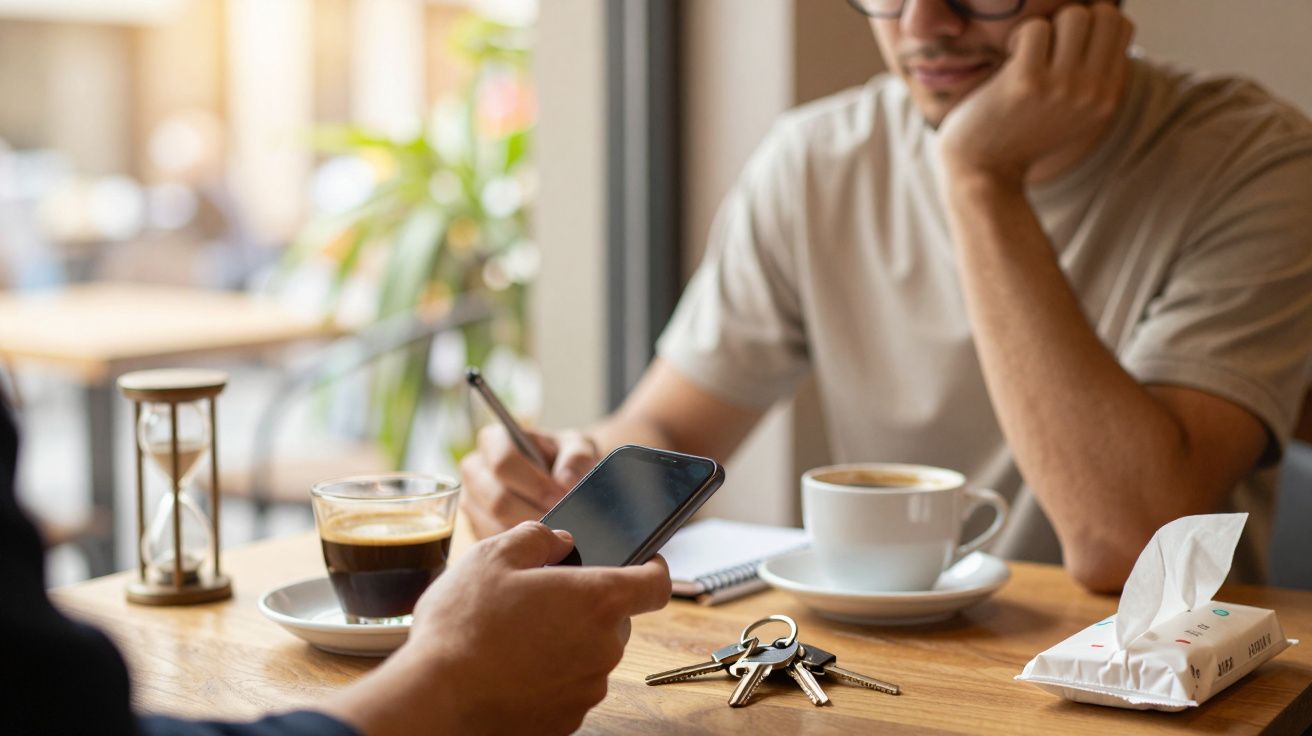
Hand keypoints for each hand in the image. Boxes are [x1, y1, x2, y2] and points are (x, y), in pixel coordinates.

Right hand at [325, 521, 671, 735]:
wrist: (435, 698)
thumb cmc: (464, 625)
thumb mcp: (493, 556)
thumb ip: (538, 538)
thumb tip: (560, 540)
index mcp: (597, 599)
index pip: (656, 583)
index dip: (652, 568)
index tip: (642, 562)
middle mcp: (604, 647)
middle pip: (615, 618)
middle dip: (585, 606)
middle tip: (539, 599)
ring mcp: (587, 688)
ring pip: (590, 654)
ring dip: (565, 642)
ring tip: (513, 637)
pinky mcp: (566, 719)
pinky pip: (568, 687)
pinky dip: (548, 676)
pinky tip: (510, 668)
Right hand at [460, 425, 601, 537]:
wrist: (559, 476)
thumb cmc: (563, 457)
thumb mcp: (577, 446)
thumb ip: (576, 458)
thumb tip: (565, 482)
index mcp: (494, 441)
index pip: (503, 464)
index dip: (535, 485)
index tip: (561, 499)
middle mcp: (474, 470)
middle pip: (497, 501)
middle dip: (534, 516)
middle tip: (563, 523)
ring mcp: (471, 502)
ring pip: (494, 528)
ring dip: (528, 537)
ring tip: (556, 534)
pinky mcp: (476, 528)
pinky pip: (496, 546)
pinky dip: (521, 552)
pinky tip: (543, 547)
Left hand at [937, 2, 1134, 185]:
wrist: (983, 170)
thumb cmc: (1021, 132)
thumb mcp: (1074, 113)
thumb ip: (1093, 76)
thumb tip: (1100, 20)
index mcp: (1108, 96)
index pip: (1121, 26)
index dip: (1091, 22)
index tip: (1065, 44)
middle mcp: (1093, 92)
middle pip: (1102, 15)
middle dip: (1071, 19)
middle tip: (1046, 45)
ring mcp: (1062, 87)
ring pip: (1073, 15)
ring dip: (1045, 26)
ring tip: (1028, 52)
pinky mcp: (1027, 82)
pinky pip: (1035, 28)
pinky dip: (1019, 36)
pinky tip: (1010, 58)